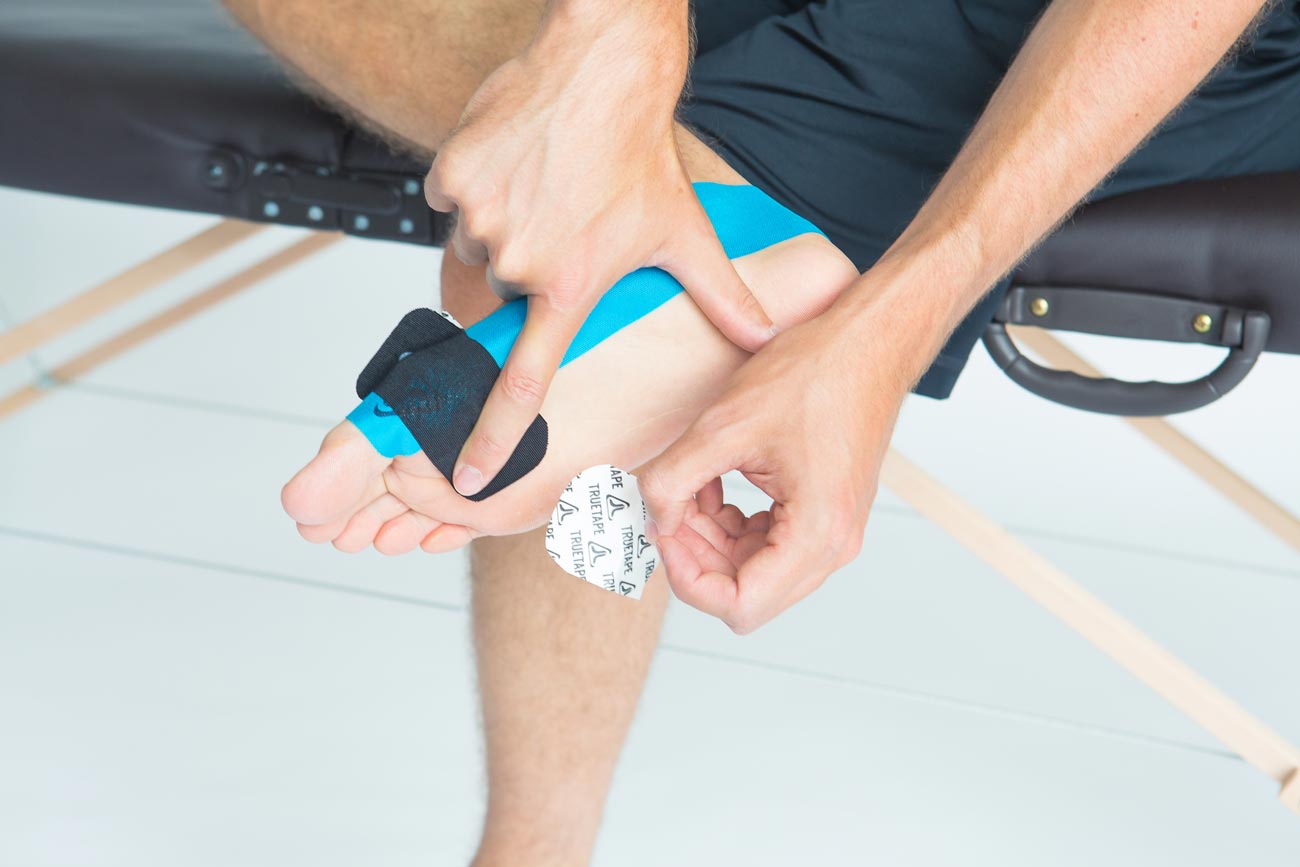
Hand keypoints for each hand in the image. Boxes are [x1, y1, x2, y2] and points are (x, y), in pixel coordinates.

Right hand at [426, 2, 775, 496]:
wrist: (603, 66)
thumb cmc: (639, 152)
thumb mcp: (683, 231)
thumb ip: (719, 294)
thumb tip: (761, 336)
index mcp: (570, 287)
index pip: (523, 385)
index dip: (492, 438)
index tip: (468, 475)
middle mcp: (520, 261)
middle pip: (509, 288)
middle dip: (532, 264)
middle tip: (567, 220)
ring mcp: (483, 216)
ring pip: (481, 241)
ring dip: (506, 224)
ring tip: (549, 186)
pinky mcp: (453, 176)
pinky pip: (453, 198)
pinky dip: (478, 185)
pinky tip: (519, 159)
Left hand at [637, 287, 919, 633]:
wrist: (867, 342)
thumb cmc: (815, 373)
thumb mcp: (723, 425)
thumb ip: (672, 481)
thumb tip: (652, 519)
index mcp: (817, 534)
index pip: (740, 606)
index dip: (687, 579)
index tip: (663, 531)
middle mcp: (833, 545)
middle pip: (745, 593)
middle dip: (695, 556)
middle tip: (666, 508)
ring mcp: (832, 531)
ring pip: (752, 570)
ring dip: (710, 539)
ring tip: (687, 487)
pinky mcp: (823, 514)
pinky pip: (766, 544)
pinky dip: (730, 524)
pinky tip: (711, 484)